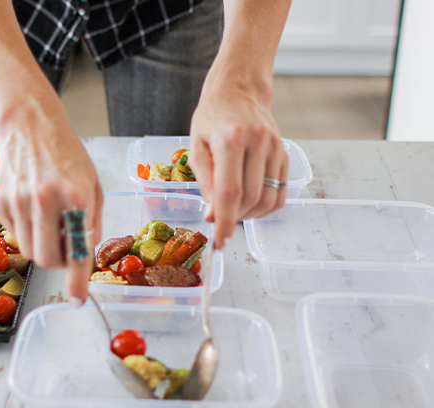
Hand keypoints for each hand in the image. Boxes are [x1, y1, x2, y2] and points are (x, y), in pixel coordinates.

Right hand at [0, 96, 102, 304]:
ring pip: (28, 250)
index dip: (76, 280)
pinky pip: (14, 234)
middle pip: (45, 259)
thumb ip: (91, 221)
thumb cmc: (66, 153)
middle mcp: (44, 200)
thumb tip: (85, 254)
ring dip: (42, 246)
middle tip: (65, 247)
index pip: (76, 249)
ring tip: (49, 221)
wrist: (29, 125)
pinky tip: (33, 208)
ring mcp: (17, 202)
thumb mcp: (92, 184)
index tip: (77, 298)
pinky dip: (27, 230)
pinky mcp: (0, 203)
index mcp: (74, 195)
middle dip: (58, 263)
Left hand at [189, 75, 287, 248]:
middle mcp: (258, 142)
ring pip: (268, 199)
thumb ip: (204, 180)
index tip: (220, 241)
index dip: (226, 221)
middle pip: (250, 198)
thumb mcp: (196, 145)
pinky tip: (249, 204)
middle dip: (235, 218)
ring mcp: (276, 148)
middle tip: (220, 221)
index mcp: (231, 138)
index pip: (230, 192)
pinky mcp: (285, 154)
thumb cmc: (212, 117)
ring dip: (250, 215)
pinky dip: (264, 207)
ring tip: (233, 211)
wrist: (239, 91)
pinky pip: (280, 193)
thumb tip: (213, 213)